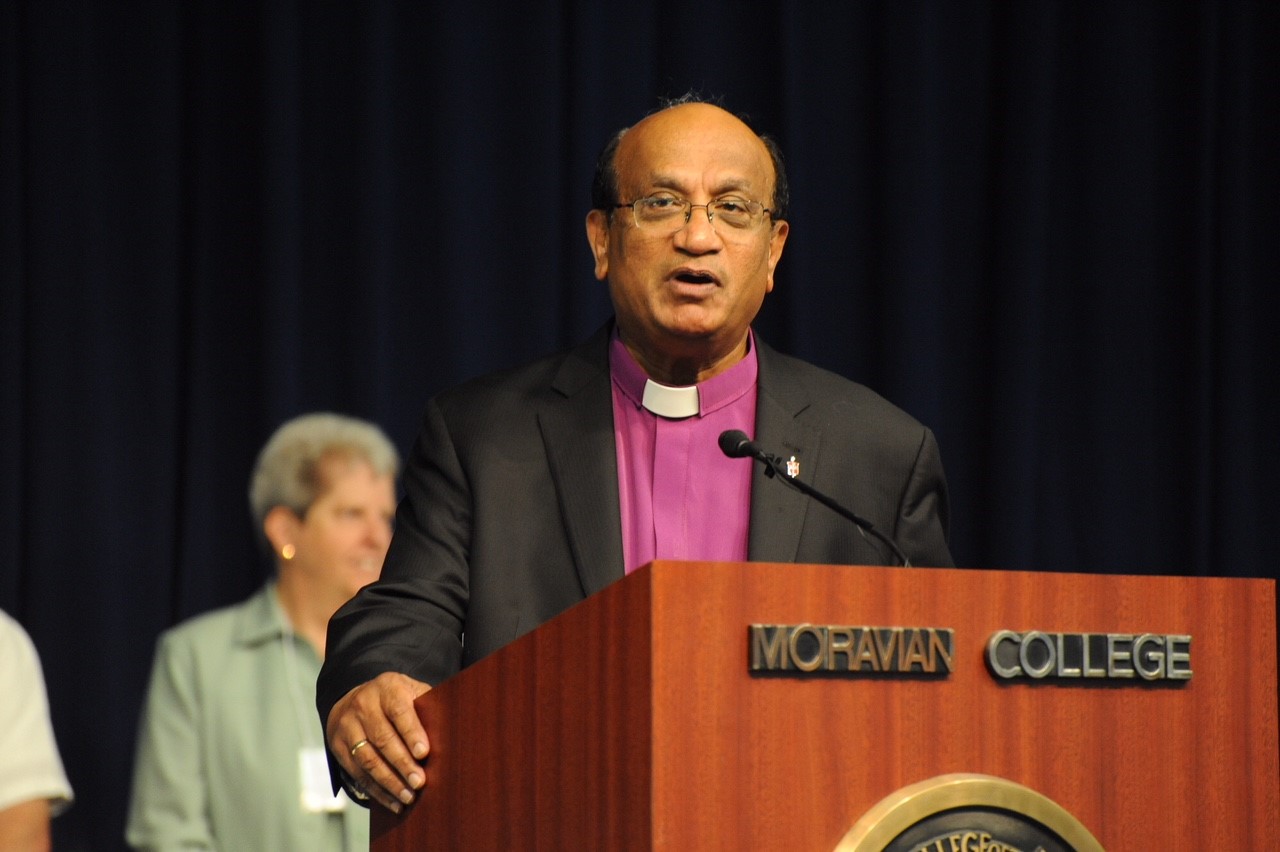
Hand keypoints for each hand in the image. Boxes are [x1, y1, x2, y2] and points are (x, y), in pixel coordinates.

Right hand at [326, 672, 432, 812]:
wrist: (353, 699)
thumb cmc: (394, 700)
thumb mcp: (411, 692)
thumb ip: (427, 707)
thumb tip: (449, 732)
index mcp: (388, 687)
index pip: (399, 710)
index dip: (411, 732)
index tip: (424, 753)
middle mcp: (364, 704)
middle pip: (383, 738)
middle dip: (402, 764)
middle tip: (419, 783)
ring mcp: (347, 726)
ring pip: (368, 759)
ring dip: (389, 782)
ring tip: (408, 797)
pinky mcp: (337, 746)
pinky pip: (357, 773)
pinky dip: (376, 790)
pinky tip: (392, 801)